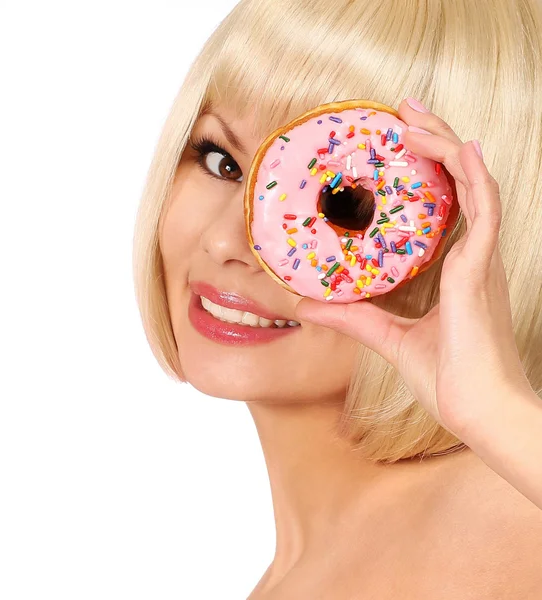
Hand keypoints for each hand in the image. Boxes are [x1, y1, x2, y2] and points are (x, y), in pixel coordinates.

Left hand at [294, 97, 533, 435]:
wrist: (479, 412)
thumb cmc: (448, 378)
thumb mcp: (387, 337)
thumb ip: (352, 317)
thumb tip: (306, 303)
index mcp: (455, 268)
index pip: (442, 204)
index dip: (424, 170)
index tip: (394, 146)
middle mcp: (471, 255)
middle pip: (456, 182)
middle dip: (431, 142)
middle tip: (401, 113)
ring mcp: (480, 260)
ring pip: (472, 183)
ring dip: (444, 146)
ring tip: (413, 117)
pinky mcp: (482, 270)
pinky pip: (485, 209)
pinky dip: (473, 175)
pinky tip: (458, 147)